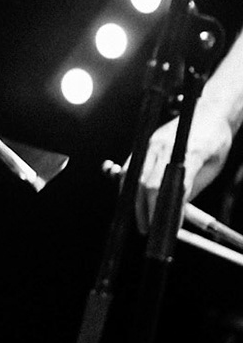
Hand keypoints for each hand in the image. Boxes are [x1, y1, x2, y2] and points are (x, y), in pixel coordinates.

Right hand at [136, 106, 232, 231]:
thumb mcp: (212, 167)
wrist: (208, 112)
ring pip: (133, 176)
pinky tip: (131, 201)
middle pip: (148, 184)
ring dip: (133, 200)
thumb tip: (175, 212)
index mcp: (190, 152)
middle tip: (149, 230)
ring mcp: (152, 143)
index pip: (174, 187)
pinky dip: (128, 186)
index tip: (170, 229)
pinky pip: (131, 168)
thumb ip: (192, 187)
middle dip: (146, 210)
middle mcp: (165, 146)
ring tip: (139, 220)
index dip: (170, 210)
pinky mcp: (145, 143)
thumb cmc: (215, 141)